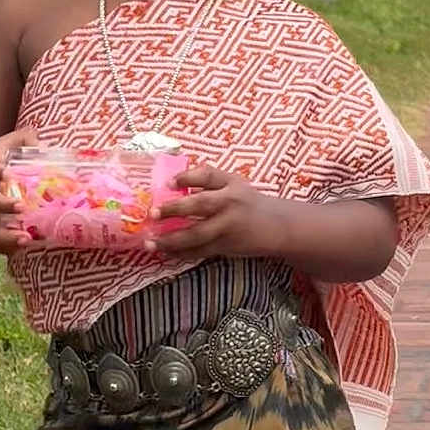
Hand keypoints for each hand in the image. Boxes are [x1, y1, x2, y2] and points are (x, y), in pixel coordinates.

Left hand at [150, 165, 286, 263]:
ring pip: (197, 234)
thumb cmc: (249, 203)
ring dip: (172, 240)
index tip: (169, 183)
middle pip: (201, 204)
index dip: (188, 177)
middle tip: (153, 213)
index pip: (208, 176)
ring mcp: (228, 227)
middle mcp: (230, 204)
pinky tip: (166, 253)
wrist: (278, 227)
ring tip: (151, 242)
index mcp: (231, 184)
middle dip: (175, 209)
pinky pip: (201, 251)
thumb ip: (208, 181)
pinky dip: (182, 254)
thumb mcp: (235, 184)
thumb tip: (172, 184)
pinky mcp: (227, 246)